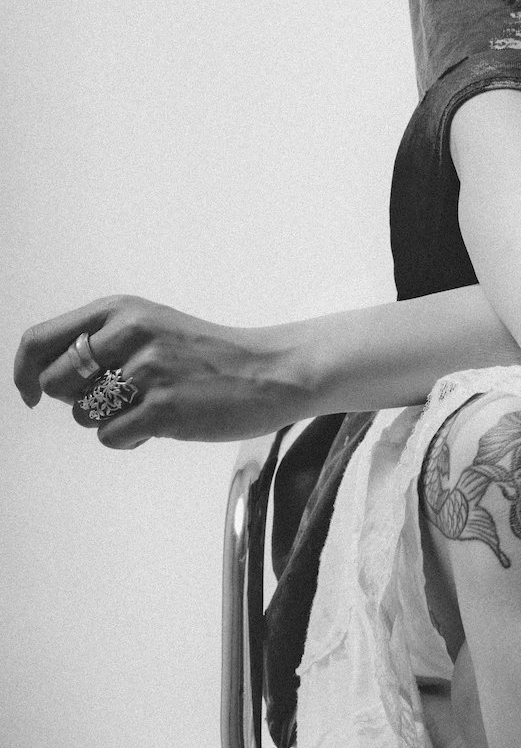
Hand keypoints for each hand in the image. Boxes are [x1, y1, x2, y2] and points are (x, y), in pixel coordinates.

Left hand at [13, 297, 298, 447]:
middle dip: (76, 399)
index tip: (29, 395)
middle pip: (54, 382)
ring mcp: (148, 368)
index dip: (23, 373)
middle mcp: (131, 331)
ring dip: (108, 420)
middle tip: (117, 397)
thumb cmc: (205, 354)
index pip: (40, 340)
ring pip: (82, 414)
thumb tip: (41, 379)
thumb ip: (101, 341)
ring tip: (148, 406)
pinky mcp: (162, 406)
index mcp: (122, 309)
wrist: (269, 371)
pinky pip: (110, 437)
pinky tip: (161, 423)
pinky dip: (129, 438)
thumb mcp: (151, 327)